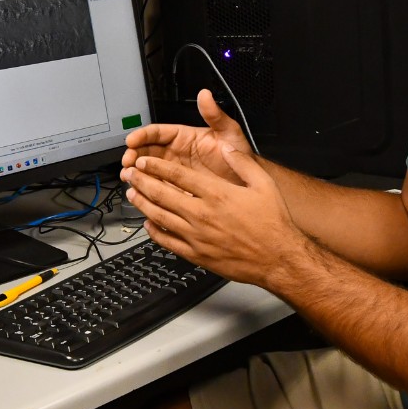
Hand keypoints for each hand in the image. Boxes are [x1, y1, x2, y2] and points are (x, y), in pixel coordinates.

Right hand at [122, 89, 250, 183]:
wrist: (246, 184)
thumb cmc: (238, 157)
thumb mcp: (229, 134)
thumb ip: (215, 115)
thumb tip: (206, 95)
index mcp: (183, 137)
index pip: (157, 133)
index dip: (142, 135)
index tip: (132, 140)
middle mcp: (175, 154)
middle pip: (146, 152)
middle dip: (133, 155)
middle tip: (127, 162)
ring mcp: (173, 172)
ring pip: (147, 170)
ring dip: (136, 172)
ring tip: (129, 177)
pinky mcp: (175, 190)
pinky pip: (156, 188)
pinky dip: (145, 190)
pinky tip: (139, 192)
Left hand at [122, 142, 304, 288]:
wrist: (278, 259)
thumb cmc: (273, 224)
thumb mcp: (264, 184)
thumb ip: (243, 162)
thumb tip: (227, 148)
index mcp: (217, 194)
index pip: (177, 175)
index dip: (156, 167)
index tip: (144, 161)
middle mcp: (202, 214)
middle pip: (161, 194)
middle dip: (141, 181)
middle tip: (129, 173)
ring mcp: (196, 236)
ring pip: (159, 217)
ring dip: (141, 203)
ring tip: (131, 194)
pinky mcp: (196, 255)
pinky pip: (167, 242)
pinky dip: (153, 231)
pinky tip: (147, 224)